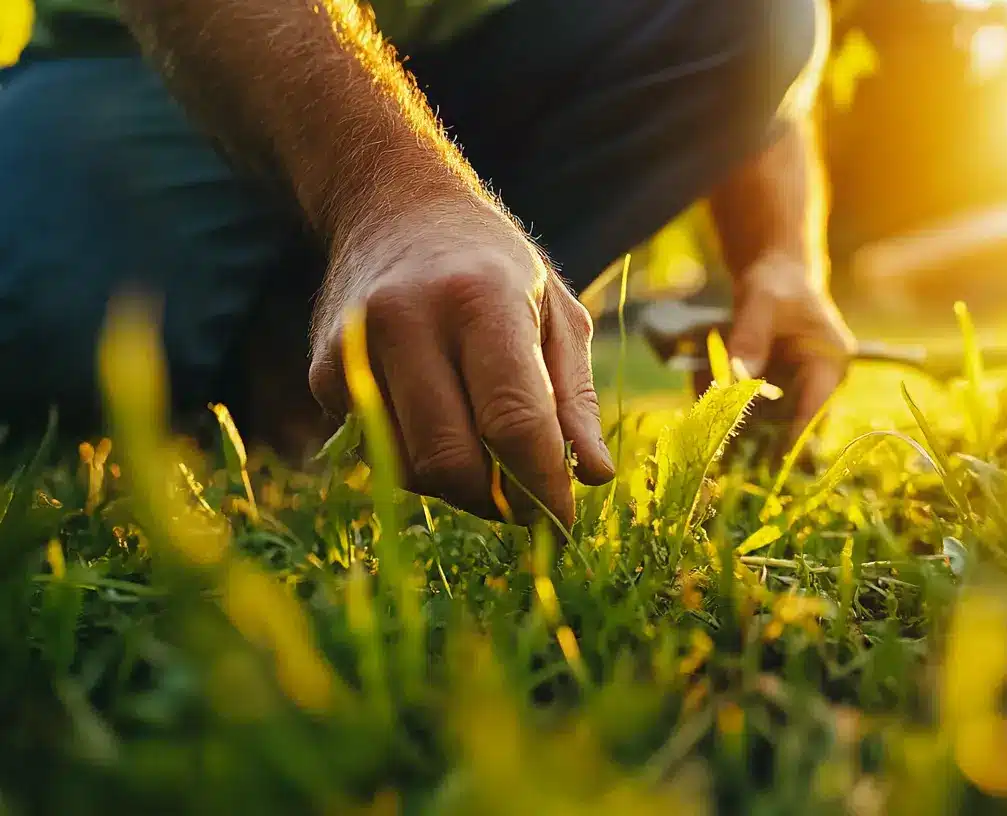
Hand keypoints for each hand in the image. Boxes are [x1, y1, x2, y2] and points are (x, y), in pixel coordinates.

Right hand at [308, 198, 612, 523]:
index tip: (565, 523)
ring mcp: (355, 349)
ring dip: (458, 485)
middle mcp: (407, 320)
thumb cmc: (495, 267)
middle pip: (452, 460)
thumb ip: (574, 397)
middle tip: (527, 502)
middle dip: (498, 500)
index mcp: (481, 300)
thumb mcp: (555, 312)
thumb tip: (593, 477)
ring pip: (410, 469)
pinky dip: (418, 458)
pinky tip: (440, 418)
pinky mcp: (323, 373)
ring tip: (488, 453)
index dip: (542, 487)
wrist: (393, 208)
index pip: (512, 422)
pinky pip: (379, 452)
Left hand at [702, 252, 854, 440]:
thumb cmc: (776, 285)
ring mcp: (799, 393)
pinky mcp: (777, 396)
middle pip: (791, 426)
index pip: (814, 407)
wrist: (775, 280)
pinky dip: (727, 407)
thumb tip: (738, 376)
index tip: (763, 458)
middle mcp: (821, 385)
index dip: (790, 436)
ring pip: (768, 424)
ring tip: (708, 418)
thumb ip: (750, 336)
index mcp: (830, 362)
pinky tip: (704, 397)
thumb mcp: (760, 302)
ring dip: (737, 423)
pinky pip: (752, 412)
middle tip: (723, 445)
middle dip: (756, 438)